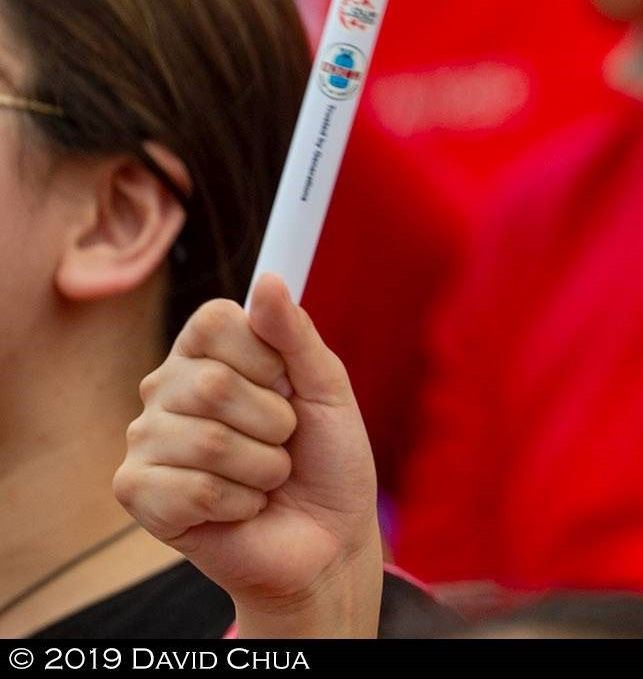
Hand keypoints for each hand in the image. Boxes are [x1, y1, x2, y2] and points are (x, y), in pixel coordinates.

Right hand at [114, 275, 382, 635]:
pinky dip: (239, 503)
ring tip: (266, 479)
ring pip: (208, 441)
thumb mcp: (328, 389)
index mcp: (208, 355)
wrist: (328, 539)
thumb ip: (296, 335)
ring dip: (263, 468)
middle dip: (274, 422)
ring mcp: (146, 440)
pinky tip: (242, 509)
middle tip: (283, 442)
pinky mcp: (137, 493)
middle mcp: (166, 390)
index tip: (288, 384)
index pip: (214, 320)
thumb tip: (268, 280)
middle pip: (213, 383)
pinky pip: (193, 489)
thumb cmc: (328, 460)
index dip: (266, 355)